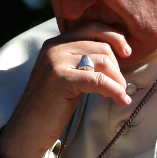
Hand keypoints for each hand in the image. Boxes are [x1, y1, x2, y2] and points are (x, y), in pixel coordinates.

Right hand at [0, 22, 131, 157]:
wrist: (28, 129)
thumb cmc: (50, 106)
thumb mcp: (66, 75)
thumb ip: (81, 61)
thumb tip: (115, 59)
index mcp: (55, 43)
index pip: (91, 28)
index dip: (114, 37)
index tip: (127, 53)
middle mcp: (55, 47)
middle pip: (101, 45)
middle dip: (118, 66)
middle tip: (121, 85)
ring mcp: (56, 61)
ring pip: (102, 60)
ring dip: (117, 79)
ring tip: (119, 94)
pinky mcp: (61, 78)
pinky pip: (98, 80)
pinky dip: (114, 90)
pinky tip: (121, 100)